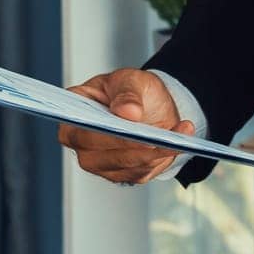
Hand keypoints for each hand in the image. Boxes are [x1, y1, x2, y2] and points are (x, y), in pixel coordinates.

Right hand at [57, 67, 194, 184]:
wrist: (151, 104)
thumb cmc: (132, 90)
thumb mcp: (131, 79)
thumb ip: (127, 93)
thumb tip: (127, 111)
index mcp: (74, 116)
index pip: (80, 132)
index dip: (104, 134)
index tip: (130, 128)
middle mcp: (81, 144)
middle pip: (102, 157)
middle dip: (134, 147)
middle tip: (159, 136)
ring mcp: (100, 163)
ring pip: (126, 167)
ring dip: (155, 152)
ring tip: (179, 133)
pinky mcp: (122, 173)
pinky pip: (142, 172)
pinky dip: (162, 158)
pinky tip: (178, 141)